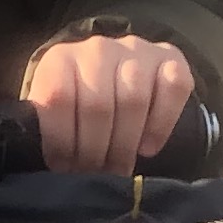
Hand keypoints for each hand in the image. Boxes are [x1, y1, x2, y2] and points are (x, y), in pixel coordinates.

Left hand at [19, 33, 193, 175]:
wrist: (113, 83)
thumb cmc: (78, 108)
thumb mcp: (53, 117)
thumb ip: (49, 131)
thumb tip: (53, 167)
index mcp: (60, 60)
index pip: (59, 98)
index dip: (62, 140)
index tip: (65, 167)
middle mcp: (98, 49)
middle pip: (98, 105)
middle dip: (95, 151)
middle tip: (95, 173)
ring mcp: (136, 50)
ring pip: (135, 100)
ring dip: (125, 144)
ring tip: (118, 167)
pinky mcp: (170, 57)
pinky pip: (174, 87)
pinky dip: (161, 124)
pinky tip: (147, 147)